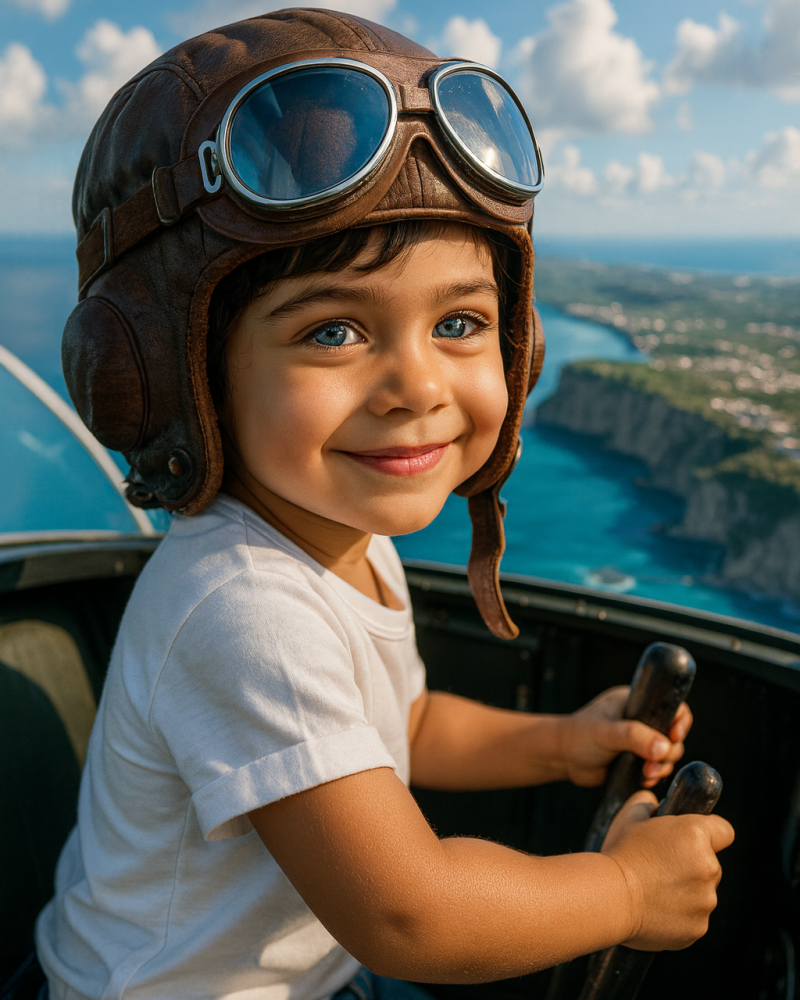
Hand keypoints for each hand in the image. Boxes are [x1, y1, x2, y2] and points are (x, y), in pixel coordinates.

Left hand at [557, 686, 691, 787]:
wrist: (561, 758)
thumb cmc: (579, 736)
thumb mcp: (607, 733)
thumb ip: (635, 737)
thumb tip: (665, 747)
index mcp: (636, 702)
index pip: (671, 706)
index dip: (679, 722)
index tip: (674, 736)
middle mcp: (641, 720)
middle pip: (673, 734)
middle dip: (668, 752)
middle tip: (653, 764)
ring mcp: (639, 741)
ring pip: (667, 754)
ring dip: (662, 766)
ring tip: (647, 774)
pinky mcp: (636, 760)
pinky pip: (656, 768)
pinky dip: (655, 775)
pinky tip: (644, 781)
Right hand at [602, 790, 734, 950]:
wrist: (608, 897)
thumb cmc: (619, 854)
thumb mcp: (630, 817)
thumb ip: (648, 805)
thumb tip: (653, 804)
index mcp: (695, 835)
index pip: (724, 831)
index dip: (710, 834)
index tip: (692, 839)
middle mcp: (709, 867)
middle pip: (711, 864)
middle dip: (691, 865)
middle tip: (659, 867)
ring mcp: (705, 901)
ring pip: (702, 893)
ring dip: (685, 891)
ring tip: (652, 891)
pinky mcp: (698, 927)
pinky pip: (693, 918)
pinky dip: (678, 915)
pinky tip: (653, 910)